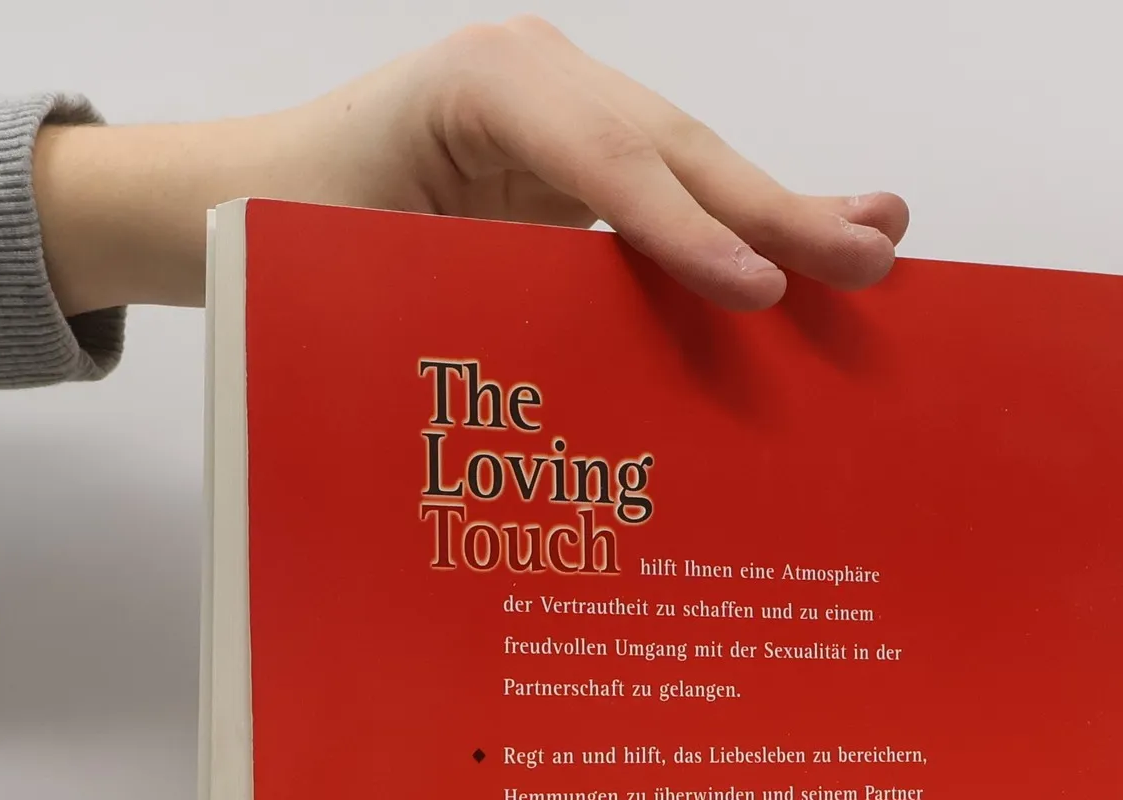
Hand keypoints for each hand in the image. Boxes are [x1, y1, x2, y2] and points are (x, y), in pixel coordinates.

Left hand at [32, 16, 907, 314]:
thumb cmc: (288, 237)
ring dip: (786, 214)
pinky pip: (676, 194)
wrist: (243, 200)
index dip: (686, 231)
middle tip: (863, 264)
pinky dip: (746, 224)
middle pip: (676, 151)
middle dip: (773, 214)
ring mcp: (570, 111)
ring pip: (693, 166)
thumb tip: (575, 397)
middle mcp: (539, 80)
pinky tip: (829, 233)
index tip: (755, 289)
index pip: (606, 164)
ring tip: (880, 244)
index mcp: (480, 86)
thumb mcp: (356, 270)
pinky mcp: (584, 161)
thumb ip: (466, 302)